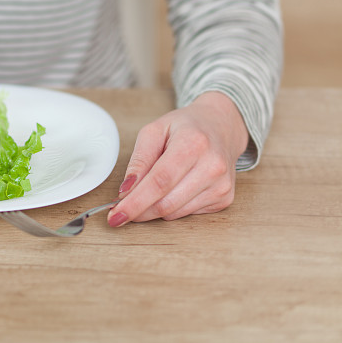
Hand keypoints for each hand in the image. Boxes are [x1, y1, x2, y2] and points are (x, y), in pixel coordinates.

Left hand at [106, 91, 248, 225]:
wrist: (220, 127)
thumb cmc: (184, 127)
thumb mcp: (154, 131)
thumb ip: (139, 160)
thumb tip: (126, 190)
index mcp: (193, 144)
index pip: (160, 181)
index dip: (136, 202)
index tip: (116, 215)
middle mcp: (212, 166)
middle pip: (166, 202)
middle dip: (139, 211)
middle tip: (121, 210)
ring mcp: (221, 185)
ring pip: (175, 212)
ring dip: (153, 210)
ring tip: (148, 192)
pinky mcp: (224, 198)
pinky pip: (187, 214)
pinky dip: (171, 207)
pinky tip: (173, 190)